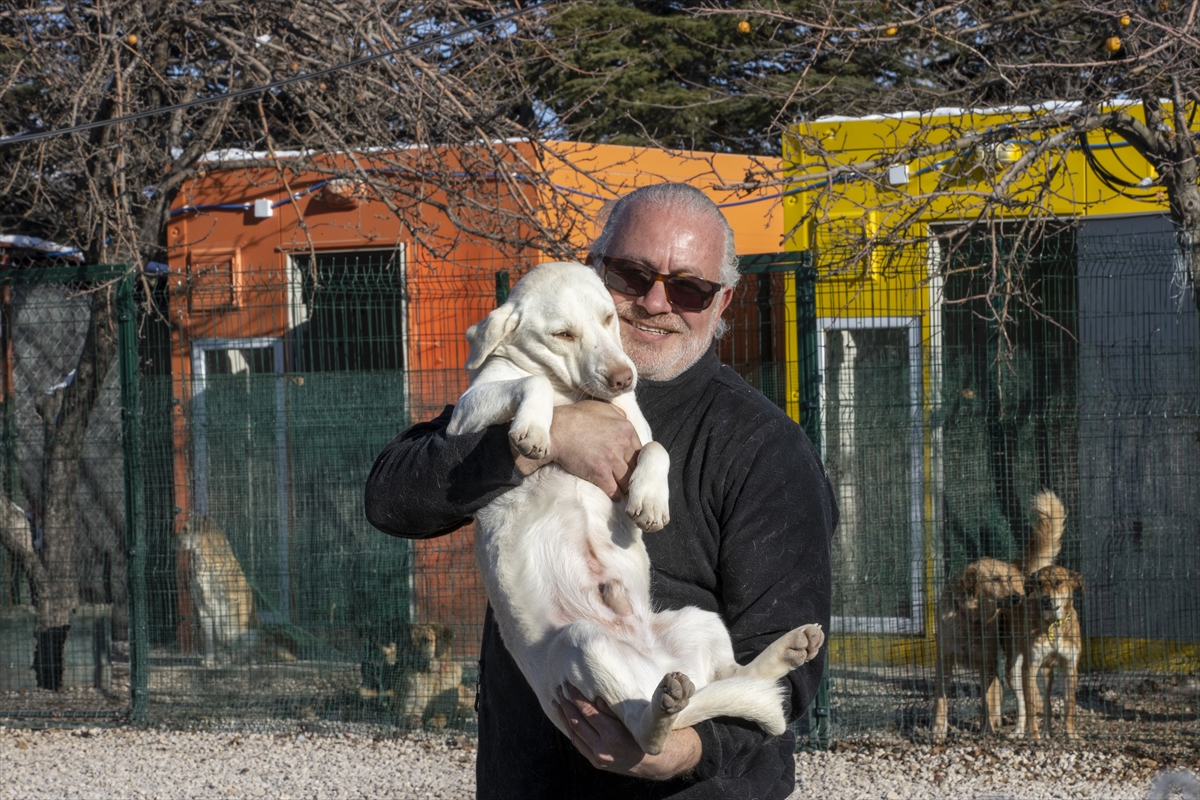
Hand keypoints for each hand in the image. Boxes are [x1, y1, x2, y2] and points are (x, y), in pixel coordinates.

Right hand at [513, 401, 641, 498]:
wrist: (556, 430)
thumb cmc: (576, 417)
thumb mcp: (602, 407)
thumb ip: (619, 415)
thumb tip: (626, 422)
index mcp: (626, 428)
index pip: (640, 452)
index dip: (634, 460)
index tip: (629, 466)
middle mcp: (623, 444)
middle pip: (636, 467)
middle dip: (631, 474)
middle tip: (627, 480)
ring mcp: (612, 460)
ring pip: (628, 482)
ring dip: (624, 487)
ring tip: (621, 489)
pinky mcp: (600, 474)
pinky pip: (614, 491)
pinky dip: (614, 494)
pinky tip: (611, 493)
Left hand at [552, 683, 700, 780]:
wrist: (655, 762)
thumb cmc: (646, 734)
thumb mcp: (633, 718)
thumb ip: (612, 708)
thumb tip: (594, 694)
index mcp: (613, 736)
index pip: (588, 712)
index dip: (576, 697)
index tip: (570, 684)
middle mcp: (602, 749)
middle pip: (576, 723)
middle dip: (566, 704)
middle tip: (559, 689)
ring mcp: (598, 758)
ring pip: (574, 734)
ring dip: (564, 716)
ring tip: (557, 701)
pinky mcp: (596, 762)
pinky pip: (578, 744)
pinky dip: (571, 730)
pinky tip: (566, 719)